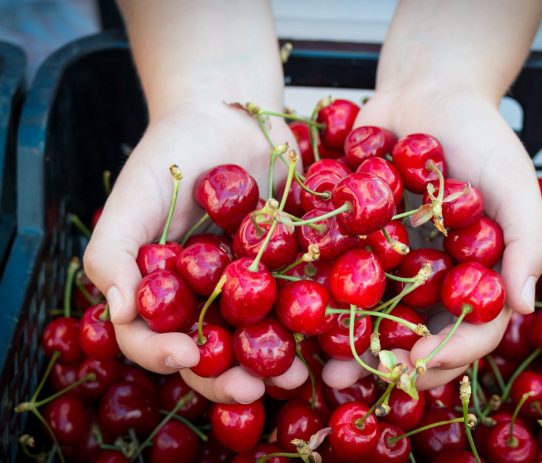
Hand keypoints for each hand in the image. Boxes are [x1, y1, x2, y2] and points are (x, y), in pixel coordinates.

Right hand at [84, 103, 307, 402]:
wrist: (230, 115)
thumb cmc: (173, 152)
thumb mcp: (133, 196)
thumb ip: (114, 253)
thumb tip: (118, 312)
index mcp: (161, 290)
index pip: (152, 337)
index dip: (163, 354)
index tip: (186, 355)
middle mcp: (204, 297)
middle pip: (212, 350)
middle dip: (228, 376)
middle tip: (250, 388)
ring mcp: (250, 286)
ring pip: (259, 336)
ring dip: (275, 361)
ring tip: (292, 376)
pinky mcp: (290, 267)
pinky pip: (302, 298)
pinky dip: (314, 319)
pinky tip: (328, 335)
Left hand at [323, 88, 541, 390]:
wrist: (425, 91)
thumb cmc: (480, 133)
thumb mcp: (513, 179)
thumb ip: (526, 239)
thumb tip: (527, 306)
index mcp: (476, 273)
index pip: (472, 329)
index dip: (450, 352)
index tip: (420, 360)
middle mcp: (434, 276)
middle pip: (415, 334)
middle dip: (388, 363)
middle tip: (357, 380)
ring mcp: (392, 261)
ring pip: (372, 315)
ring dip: (348, 343)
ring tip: (321, 367)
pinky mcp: (356, 239)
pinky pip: (338, 273)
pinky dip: (320, 295)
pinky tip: (296, 313)